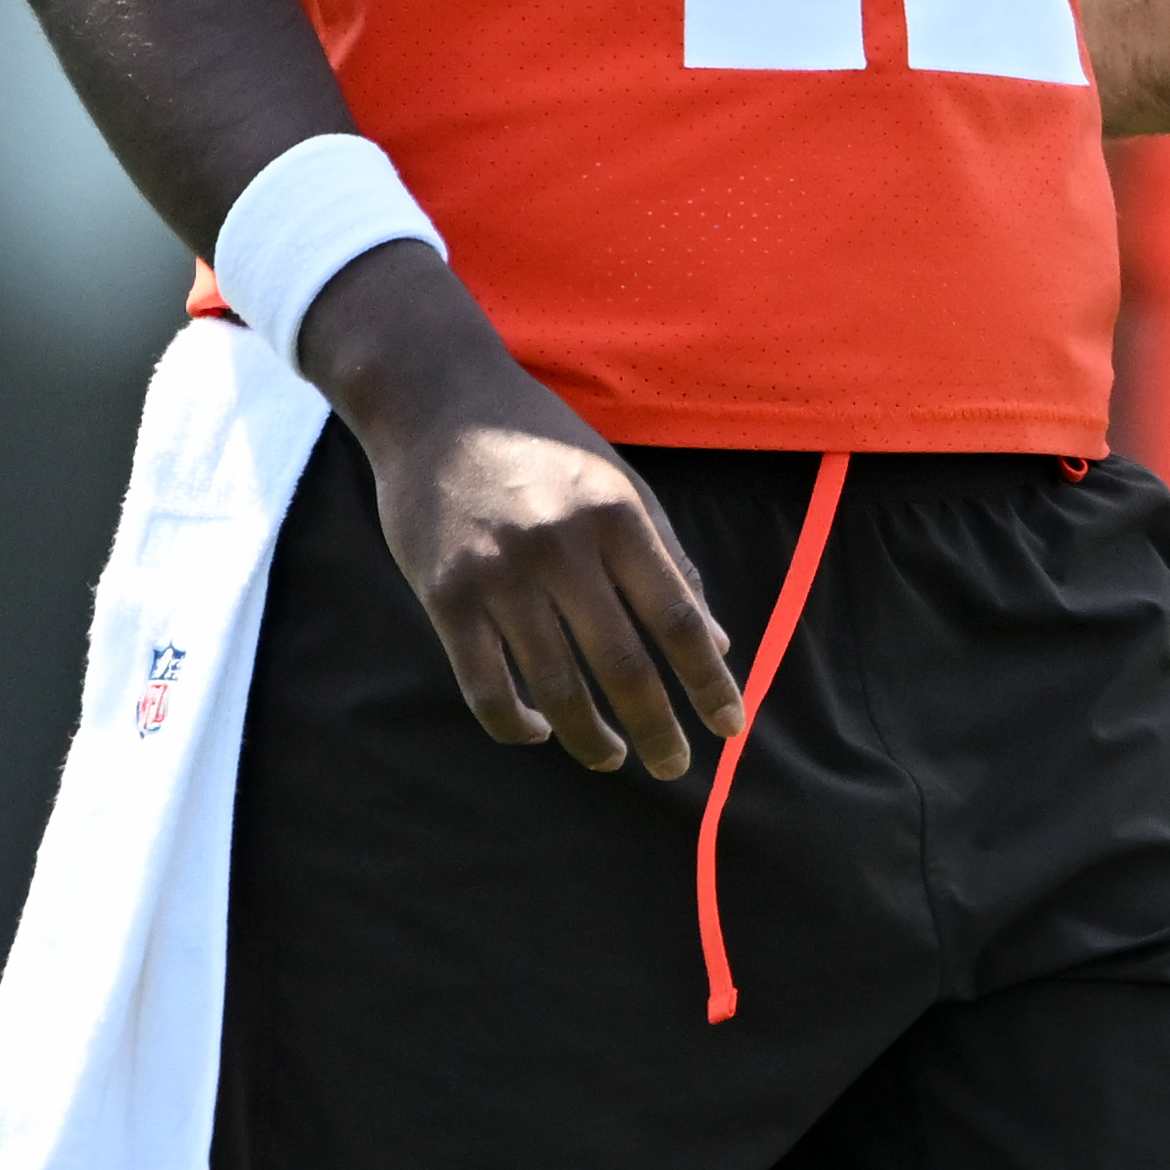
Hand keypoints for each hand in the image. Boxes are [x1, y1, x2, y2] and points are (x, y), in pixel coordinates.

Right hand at [298, 244, 741, 776]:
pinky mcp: (443, 594)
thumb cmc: (542, 448)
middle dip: (657, 727)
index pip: (677, 617)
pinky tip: (539, 731)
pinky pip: (483, 682)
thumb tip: (715, 643)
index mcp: (617, 516)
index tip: (732, 728)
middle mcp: (561, 546)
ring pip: (555, 684)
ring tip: (612, 758)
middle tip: (677, 767)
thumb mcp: (618, 487)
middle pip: (623, 663)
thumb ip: (667, 562)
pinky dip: (514, 721)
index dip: (708, 680)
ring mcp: (498, 573)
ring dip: (589, 736)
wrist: (437, 403)